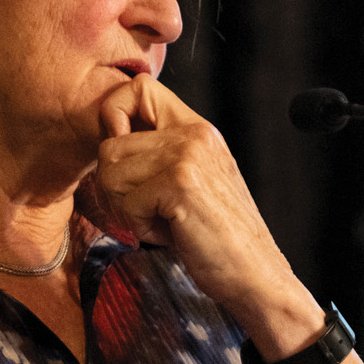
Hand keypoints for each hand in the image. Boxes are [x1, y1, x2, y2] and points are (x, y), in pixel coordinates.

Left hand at [95, 76, 316, 344]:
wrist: (257, 274)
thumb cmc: (218, 238)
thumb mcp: (191, 181)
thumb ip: (158, 154)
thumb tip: (107, 139)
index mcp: (198, 128)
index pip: (138, 89)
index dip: (115, 118)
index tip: (127, 159)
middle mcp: (194, 133)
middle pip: (111, 143)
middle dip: (118, 187)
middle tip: (152, 210)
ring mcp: (188, 156)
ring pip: (110, 172)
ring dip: (128, 208)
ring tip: (164, 221)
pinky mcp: (180, 184)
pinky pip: (127, 201)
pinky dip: (141, 227)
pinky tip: (171, 234)